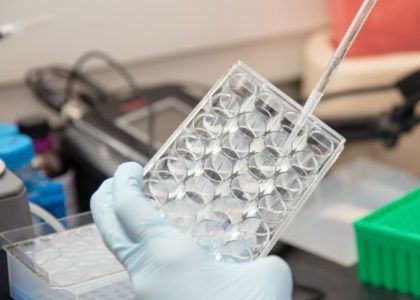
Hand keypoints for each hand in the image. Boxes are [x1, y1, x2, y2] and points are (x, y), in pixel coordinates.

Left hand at [90, 162, 291, 299]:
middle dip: (106, 200)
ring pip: (123, 253)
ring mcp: (146, 294)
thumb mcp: (269, 273)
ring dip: (126, 228)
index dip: (124, 182)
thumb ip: (260, 257)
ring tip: (144, 213)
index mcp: (167, 254)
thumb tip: (259, 260)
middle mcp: (146, 273)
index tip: (130, 167)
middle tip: (116, 182)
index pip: (128, 208)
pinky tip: (170, 250)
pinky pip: (140, 271)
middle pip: (109, 229)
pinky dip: (144, 250)